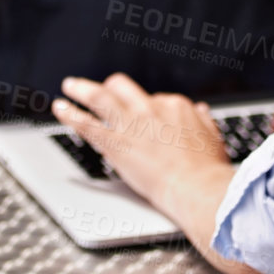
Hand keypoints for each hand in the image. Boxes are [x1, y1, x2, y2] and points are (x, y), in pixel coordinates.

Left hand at [55, 72, 273, 273]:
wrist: (197, 188)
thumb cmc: (208, 170)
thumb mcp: (213, 138)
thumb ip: (203, 121)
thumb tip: (201, 110)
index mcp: (176, 106)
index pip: (154, 99)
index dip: (146, 110)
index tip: (142, 119)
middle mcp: (151, 109)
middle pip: (123, 87)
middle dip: (110, 87)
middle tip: (99, 89)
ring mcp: (131, 124)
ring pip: (100, 97)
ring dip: (82, 89)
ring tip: (70, 85)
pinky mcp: (115, 143)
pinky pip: (86, 124)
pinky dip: (70, 114)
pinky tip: (59, 108)